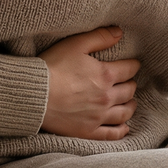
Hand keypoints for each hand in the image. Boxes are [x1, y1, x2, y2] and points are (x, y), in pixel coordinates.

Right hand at [39, 26, 139, 140]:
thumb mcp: (75, 44)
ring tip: (130, 103)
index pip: (129, 69)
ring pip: (124, 113)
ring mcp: (98, 116)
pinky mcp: (88, 131)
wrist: (34, 95)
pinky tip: (125, 127)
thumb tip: (119, 33)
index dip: (133, 65)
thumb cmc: (52, 67)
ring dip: (130, 106)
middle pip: (128, 91)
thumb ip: (99, 37)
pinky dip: (121, 130)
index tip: (133, 64)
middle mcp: (106, 97)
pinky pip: (111, 134)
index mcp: (105, 75)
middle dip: (131, 84)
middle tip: (129, 82)